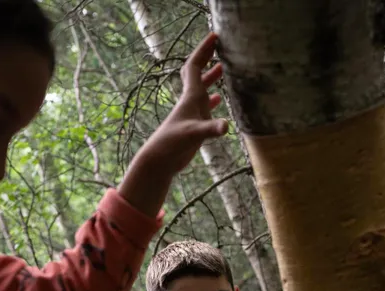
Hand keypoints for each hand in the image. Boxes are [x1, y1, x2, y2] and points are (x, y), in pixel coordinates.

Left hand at [129, 32, 228, 183]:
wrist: (159, 161)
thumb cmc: (171, 145)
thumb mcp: (192, 135)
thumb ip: (209, 129)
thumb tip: (225, 127)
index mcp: (189, 97)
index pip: (195, 66)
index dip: (204, 50)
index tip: (215, 36)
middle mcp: (190, 101)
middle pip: (198, 73)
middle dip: (207, 57)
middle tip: (220, 45)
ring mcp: (192, 113)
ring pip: (201, 89)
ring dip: (211, 77)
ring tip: (223, 67)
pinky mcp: (194, 125)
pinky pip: (205, 107)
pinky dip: (212, 100)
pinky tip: (219, 100)